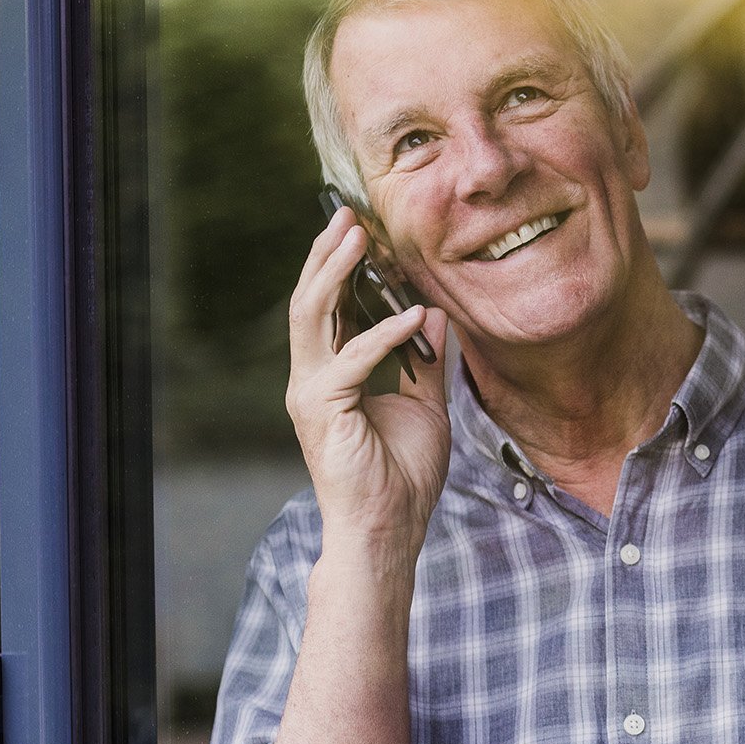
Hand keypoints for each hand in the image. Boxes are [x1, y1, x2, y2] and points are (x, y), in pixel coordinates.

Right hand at [286, 206, 450, 563]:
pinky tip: (411, 316)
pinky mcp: (323, 411)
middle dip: (327, 255)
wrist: (389, 529)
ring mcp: (312, 394)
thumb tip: (433, 314)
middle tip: (346, 214)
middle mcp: (313, 379)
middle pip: (311, 302)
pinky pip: (351, 361)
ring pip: (313, 317)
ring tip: (356, 236)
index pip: (328, 309)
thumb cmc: (403, 476)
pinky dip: (381, 335)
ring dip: (335, 273)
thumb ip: (426, 361)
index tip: (362, 230)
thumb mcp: (428, 407)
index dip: (340, 267)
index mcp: (331, 376)